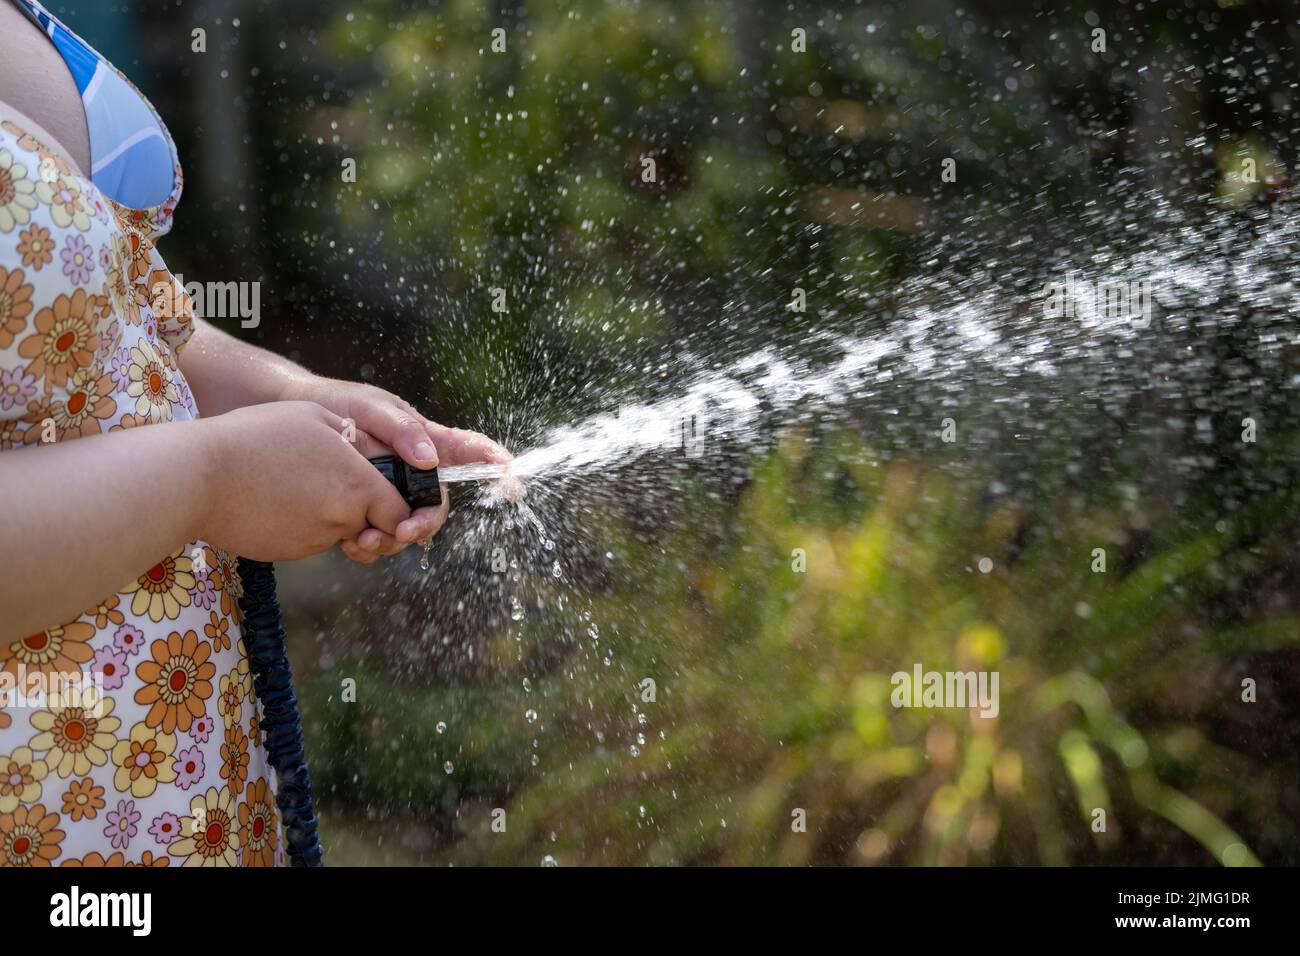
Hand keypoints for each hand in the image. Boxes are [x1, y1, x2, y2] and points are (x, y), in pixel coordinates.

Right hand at [200, 401, 410, 560]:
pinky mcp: (288, 551)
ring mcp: (314, 540)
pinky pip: (309, 539)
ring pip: (339, 532)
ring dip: (331, 514)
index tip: (387, 494)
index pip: (401, 513)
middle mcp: (342, 519)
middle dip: (366, 511)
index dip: (400, 507)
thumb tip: (376, 452)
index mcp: (358, 485)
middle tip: (337, 484)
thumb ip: (357, 437)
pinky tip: (278, 498)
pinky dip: (303, 523)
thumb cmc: (254, 438)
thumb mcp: (314, 416)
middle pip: (373, 525)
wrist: (197, 478)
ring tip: (299, 482)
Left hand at [287, 377, 511, 563]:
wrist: (296, 417)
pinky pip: (381, 535)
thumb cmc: (339, 403)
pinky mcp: (369, 508)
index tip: (514, 484)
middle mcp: (416, 471)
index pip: (471, 451)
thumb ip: (402, 431)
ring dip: (391, 541)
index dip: (498, 467)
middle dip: (424, 525)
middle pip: (438, 506)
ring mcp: (394, 492)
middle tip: (402, 532)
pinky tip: (350, 543)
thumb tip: (430, 460)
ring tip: (361, 541)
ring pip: (409, 527)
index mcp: (427, 441)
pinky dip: (369, 546)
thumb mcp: (371, 408)